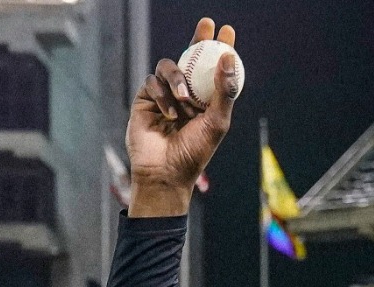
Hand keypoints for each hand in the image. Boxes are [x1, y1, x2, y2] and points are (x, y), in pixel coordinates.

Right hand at [127, 18, 236, 217]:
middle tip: (207, 25)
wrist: (166, 173)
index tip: (227, 31)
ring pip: (168, 67)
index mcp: (205, 97)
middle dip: (198, 39)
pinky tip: (169, 115)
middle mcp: (184, 93)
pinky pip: (151, 83)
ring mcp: (163, 95)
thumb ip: (224, 90)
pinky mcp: (144, 101)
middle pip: (189, 57)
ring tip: (185, 100)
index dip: (219, 47)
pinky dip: (162, 96)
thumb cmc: (194, 152)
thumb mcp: (217, 121)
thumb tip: (229, 56)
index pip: (212, 67)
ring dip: (178, 79)